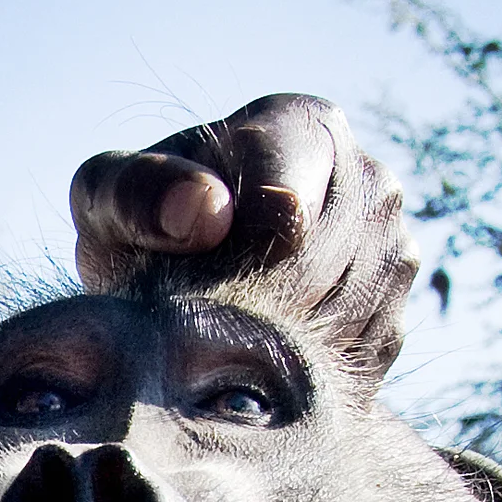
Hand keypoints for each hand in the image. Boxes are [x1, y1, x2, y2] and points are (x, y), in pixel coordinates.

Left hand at [68, 94, 419, 381]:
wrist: (176, 289)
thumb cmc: (140, 229)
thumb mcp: (108, 196)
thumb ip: (138, 191)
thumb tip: (206, 213)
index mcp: (304, 128)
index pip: (289, 209)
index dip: (229, 261)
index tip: (191, 280)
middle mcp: (367, 180)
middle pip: (321, 268)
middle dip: (246, 306)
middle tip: (194, 325)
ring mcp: (393, 249)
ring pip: (347, 318)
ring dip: (274, 345)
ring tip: (219, 340)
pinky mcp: (393, 318)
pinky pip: (359, 359)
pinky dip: (302, 374)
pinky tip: (255, 364)